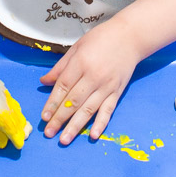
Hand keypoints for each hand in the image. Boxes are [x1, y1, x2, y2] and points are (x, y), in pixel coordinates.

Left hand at [40, 18, 140, 144]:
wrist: (131, 37)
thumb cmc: (101, 39)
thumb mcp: (77, 47)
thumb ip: (60, 67)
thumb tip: (44, 81)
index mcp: (81, 63)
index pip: (63, 87)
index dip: (52, 103)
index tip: (44, 117)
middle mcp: (94, 76)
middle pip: (73, 101)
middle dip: (59, 119)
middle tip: (49, 133)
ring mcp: (107, 86)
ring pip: (89, 109)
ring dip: (75, 126)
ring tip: (64, 139)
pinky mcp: (117, 91)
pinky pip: (108, 110)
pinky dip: (101, 124)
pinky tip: (92, 135)